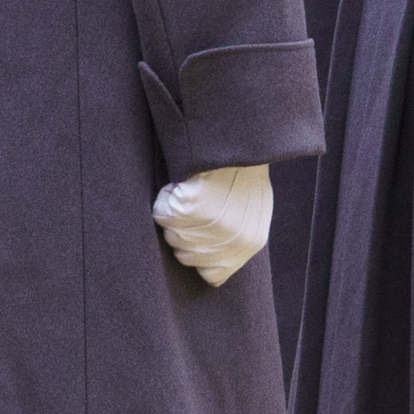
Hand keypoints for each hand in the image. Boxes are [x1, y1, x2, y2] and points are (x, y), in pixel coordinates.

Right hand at [152, 163, 275, 288]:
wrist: (240, 140)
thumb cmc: (243, 170)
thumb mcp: (252, 210)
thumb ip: (236, 238)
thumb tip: (212, 263)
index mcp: (249, 244)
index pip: (211, 274)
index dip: (200, 253)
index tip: (199, 231)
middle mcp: (230, 242)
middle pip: (185, 255)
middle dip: (185, 231)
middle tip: (196, 203)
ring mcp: (209, 227)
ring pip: (171, 234)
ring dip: (176, 212)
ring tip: (193, 190)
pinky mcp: (189, 209)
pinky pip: (161, 213)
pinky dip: (166, 197)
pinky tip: (182, 183)